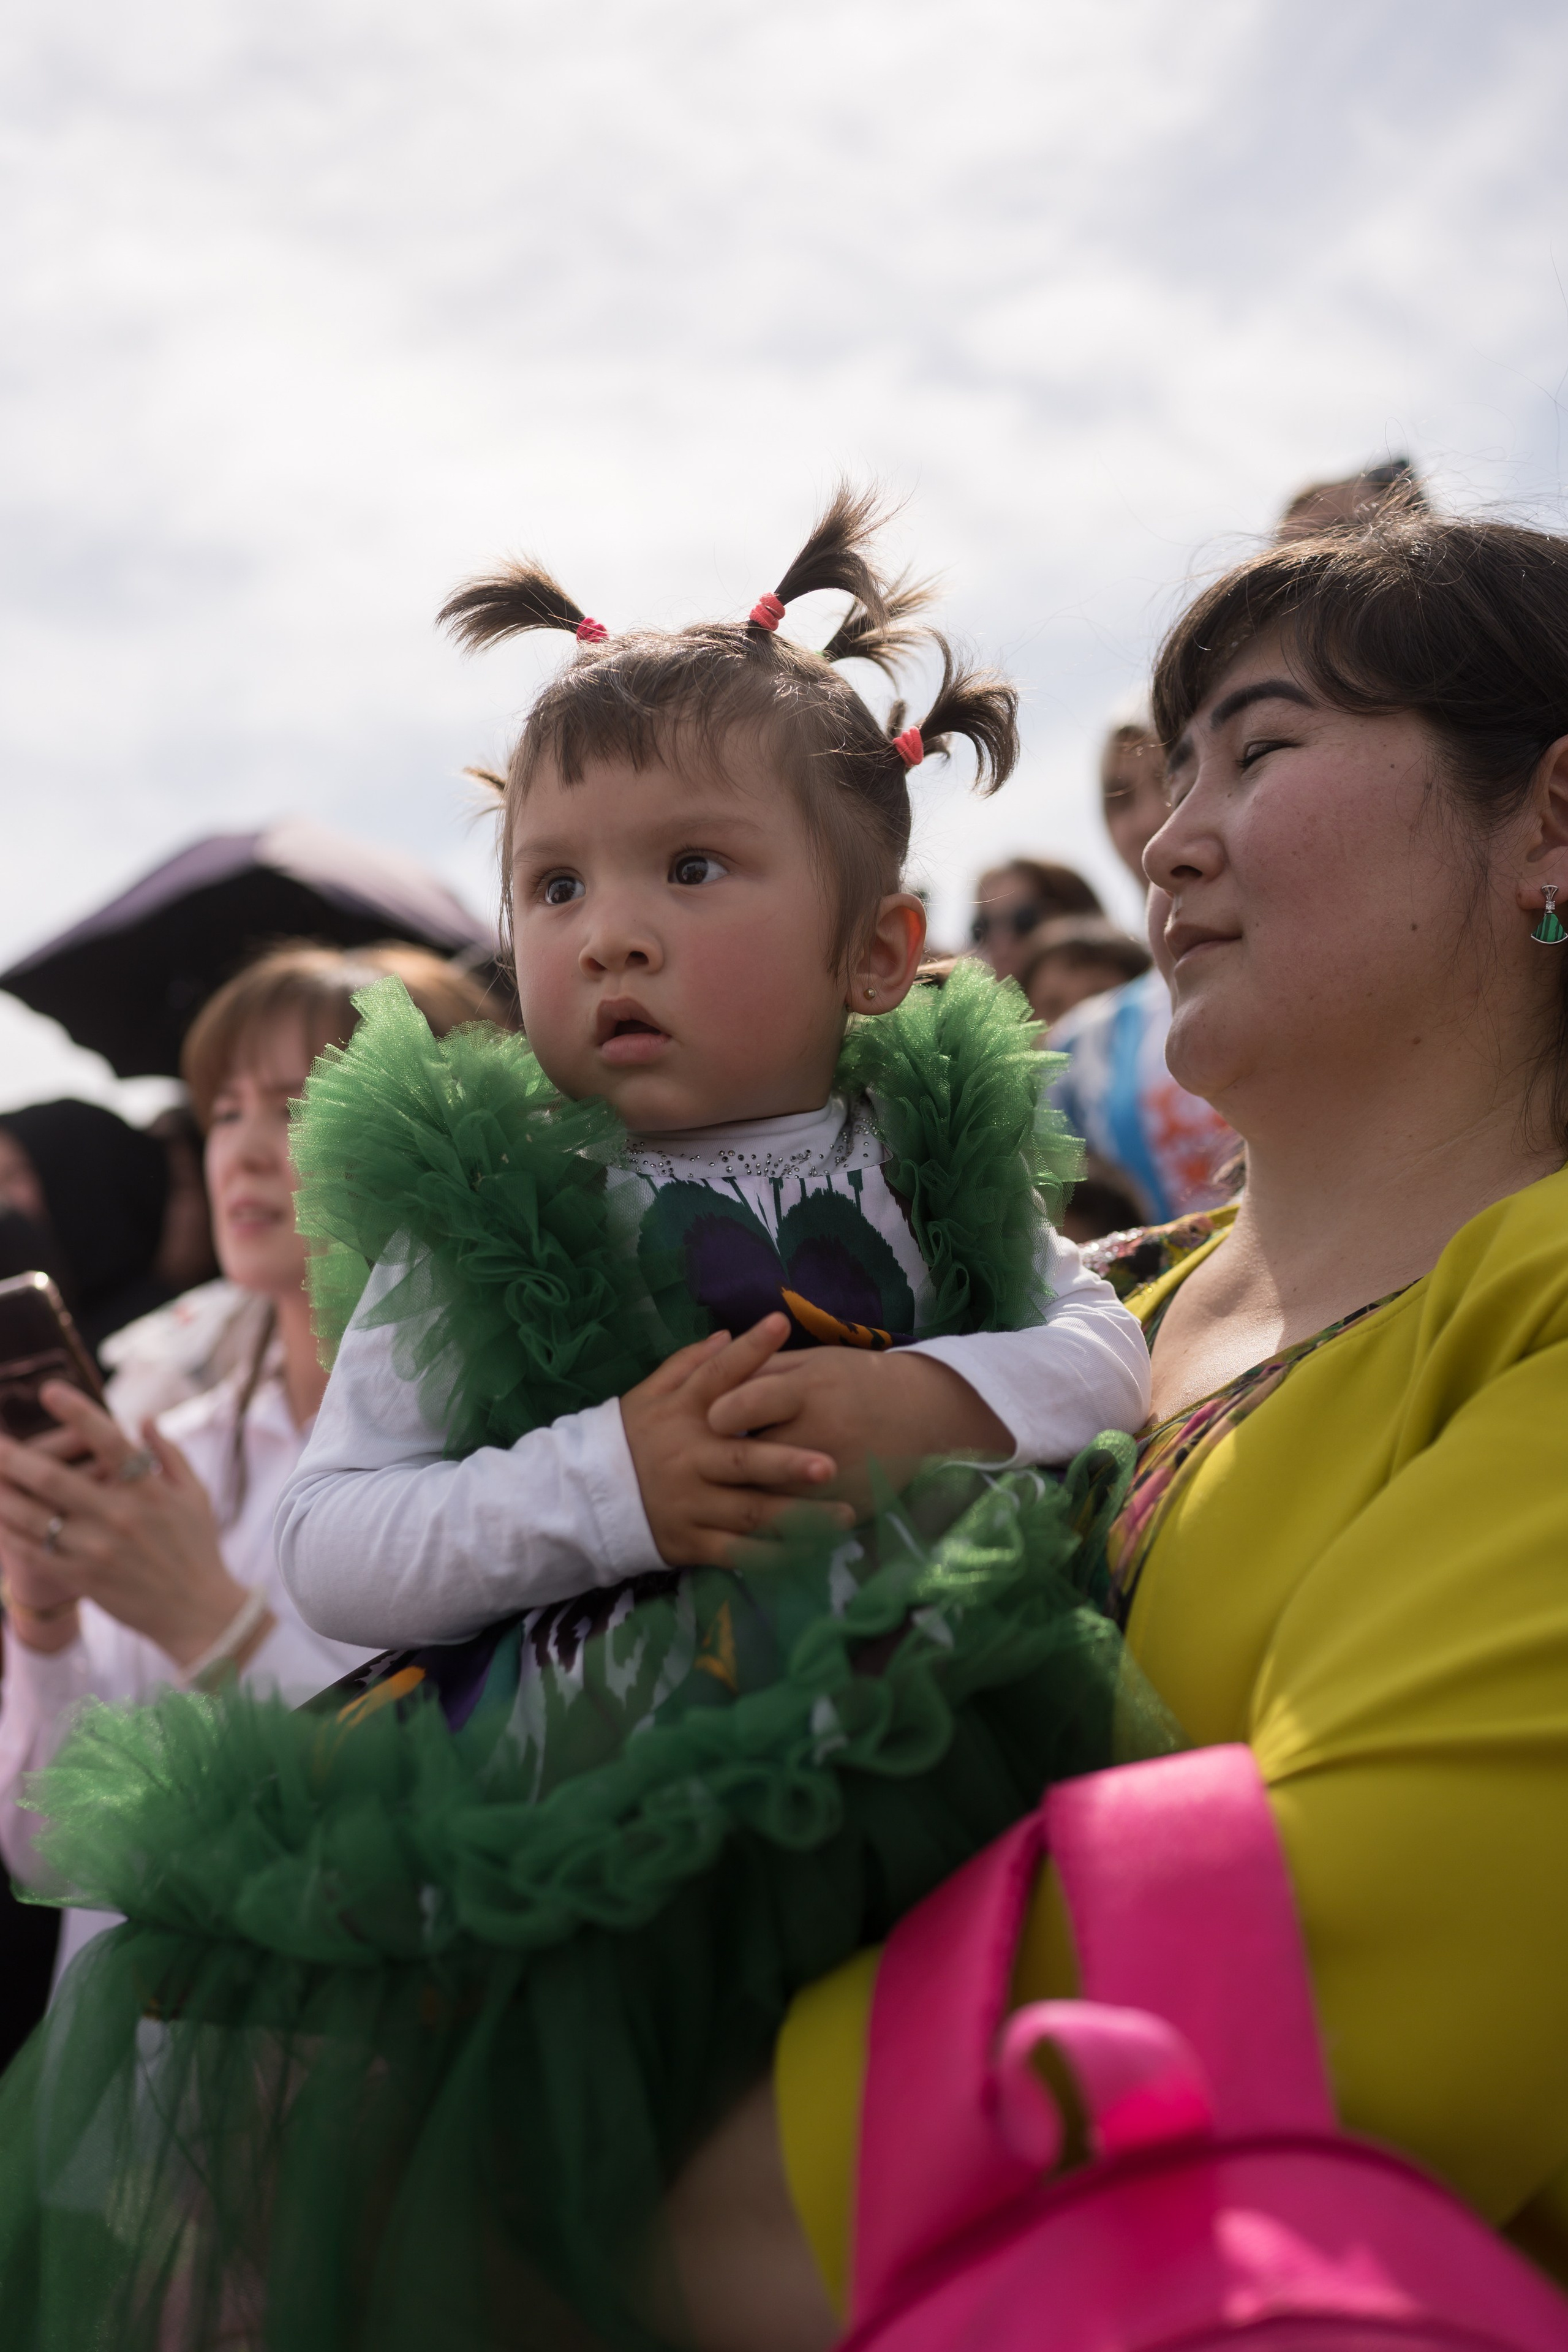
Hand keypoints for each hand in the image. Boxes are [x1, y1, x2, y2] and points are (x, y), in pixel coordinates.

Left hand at [0, 1381, 263, 1669]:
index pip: (107, 1440)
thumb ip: (169, 1452)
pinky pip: (34, 1552)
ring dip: (1, 1494)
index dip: (76, 1412)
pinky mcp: (82, 1578)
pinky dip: (8, 1534)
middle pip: (53, 1478)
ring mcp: (96, 1550)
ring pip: (33, 1517)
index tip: (49, 1389)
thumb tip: (143, 1417)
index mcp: (148, 1490)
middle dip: (13, 1456)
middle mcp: (118, 1517)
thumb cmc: (198, 1548)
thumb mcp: (195, 1494)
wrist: (198, 1613)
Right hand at [621, 1315, 853, 1568]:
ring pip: (751, 1513)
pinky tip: (811, 1552)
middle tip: (830, 1464)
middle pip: (744, 1460)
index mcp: (682, 1415)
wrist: (582, 1497)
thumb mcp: (648, 1395)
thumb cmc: (629, 1439)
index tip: (780, 1322)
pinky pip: (739, 1553)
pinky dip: (774, 1555)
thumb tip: (726, 1334)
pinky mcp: (691, 1542)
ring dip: (800, 1517)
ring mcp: (691, 1504)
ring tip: (845, 1516)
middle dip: (788, 1464)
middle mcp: (690, 1459)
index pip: (716, 1376)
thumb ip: (688, 1365)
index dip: (748, 1350)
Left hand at [706, 1348, 1011, 1521]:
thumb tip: (710, 1380)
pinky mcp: (848, 1506)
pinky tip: (757, 1525)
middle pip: (753, 1458)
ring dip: (743, 1502)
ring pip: (773, 1499)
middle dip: (724, 1465)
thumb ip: (762, 1370)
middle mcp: (820, 1433)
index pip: (750, 1403)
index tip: (711, 1419)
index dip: (724, 1412)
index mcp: (808, 1389)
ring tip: (722, 1499)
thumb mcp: (813, 1362)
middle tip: (705, 1467)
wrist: (924, 1414)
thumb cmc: (857, 1380)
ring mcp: (836, 1476)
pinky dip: (776, 1528)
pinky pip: (801, 1526)